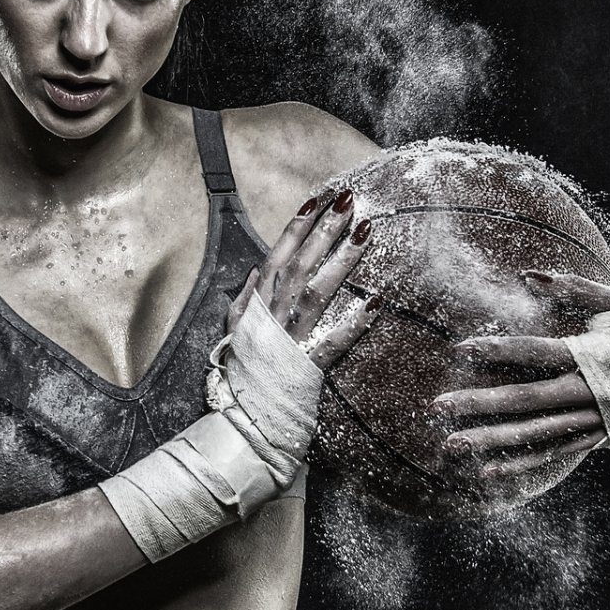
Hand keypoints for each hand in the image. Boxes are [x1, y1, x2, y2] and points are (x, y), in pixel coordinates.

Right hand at [228, 189, 380, 370]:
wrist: (243, 409)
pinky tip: (375, 302)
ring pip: (319, 292)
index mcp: (259, 302)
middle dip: (325, 230)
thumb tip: (259, 268)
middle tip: (348, 201)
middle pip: (302, 264)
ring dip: (343, 260)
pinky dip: (354, 324)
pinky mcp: (309, 362)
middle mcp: (276, 313)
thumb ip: (247, 295)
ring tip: (365, 232)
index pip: (279, 256)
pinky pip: (333, 342)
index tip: (317, 200)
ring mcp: (293, 336)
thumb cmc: (241, 363)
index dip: (296, 227)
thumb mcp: (234, 324)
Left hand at [428, 269, 609, 480]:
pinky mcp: (594, 439)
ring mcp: (592, 421)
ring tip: (451, 445)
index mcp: (595, 355)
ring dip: (492, 440)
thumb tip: (527, 275)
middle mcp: (591, 393)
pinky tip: (487, 470)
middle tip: (438, 406)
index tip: (462, 349)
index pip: (539, 351)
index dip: (500, 349)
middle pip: (528, 399)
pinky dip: (521, 463)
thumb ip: (574, 288)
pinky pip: (552, 453)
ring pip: (536, 434)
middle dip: (481, 404)